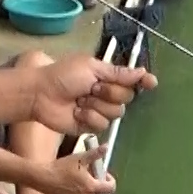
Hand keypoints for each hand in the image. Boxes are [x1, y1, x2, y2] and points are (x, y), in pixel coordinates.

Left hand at [27, 55, 156, 136]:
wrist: (40, 94)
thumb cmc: (62, 75)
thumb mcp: (91, 67)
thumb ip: (117, 72)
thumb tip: (142, 71)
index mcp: (106, 77)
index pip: (132, 81)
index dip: (143, 82)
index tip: (151, 83)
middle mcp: (105, 94)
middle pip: (126, 98)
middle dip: (110, 92)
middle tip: (92, 88)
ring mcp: (97, 110)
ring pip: (115, 113)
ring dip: (97, 105)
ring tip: (80, 100)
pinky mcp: (89, 126)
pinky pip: (101, 125)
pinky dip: (88, 117)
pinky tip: (76, 112)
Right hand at [34, 144, 116, 193]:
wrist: (43, 178)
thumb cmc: (61, 167)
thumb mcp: (80, 158)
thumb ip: (95, 154)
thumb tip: (107, 147)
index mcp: (91, 187)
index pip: (110, 188)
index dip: (110, 179)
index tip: (103, 172)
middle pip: (101, 192)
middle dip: (98, 182)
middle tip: (90, 171)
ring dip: (90, 186)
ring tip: (80, 175)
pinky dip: (81, 190)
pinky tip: (72, 181)